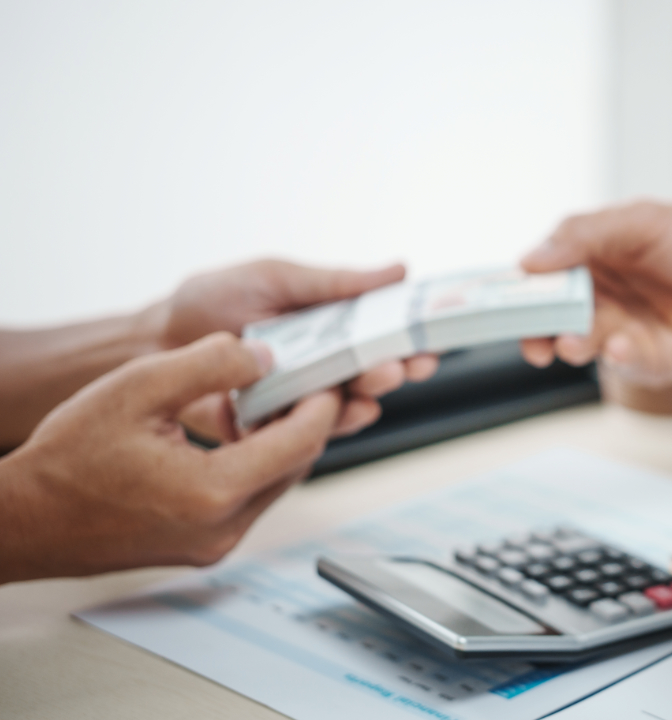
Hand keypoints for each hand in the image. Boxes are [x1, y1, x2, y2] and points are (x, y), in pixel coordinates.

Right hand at [0, 333, 340, 582]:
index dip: (321, 404)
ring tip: (268, 404)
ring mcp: (214, 546)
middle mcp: (222, 528)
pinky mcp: (203, 549)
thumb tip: (264, 357)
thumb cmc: (67, 459)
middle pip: (295, 467)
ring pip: (275, 486)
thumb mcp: (138, 387)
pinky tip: (238, 439)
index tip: (328, 376)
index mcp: (213, 490)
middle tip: (302, 383)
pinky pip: (250, 502)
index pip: (300, 443)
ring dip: (280, 446)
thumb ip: (210, 365)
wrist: (26, 518)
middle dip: (304, 422)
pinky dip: (255, 468)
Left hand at [153, 259, 438, 438]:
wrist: (155, 339)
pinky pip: (308, 434)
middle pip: (372, 374)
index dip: (409, 340)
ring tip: (374, 387)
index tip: (429, 341)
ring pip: (346, 406)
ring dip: (367, 398)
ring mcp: (298, 399)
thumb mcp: (278, 278)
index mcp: (329, 328)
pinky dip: (328, 426)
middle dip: (395, 371)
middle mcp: (321, 366)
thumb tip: (400, 270)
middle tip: (403, 366)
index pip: (381, 336)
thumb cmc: (213, 300)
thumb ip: (336, 283)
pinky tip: (342, 414)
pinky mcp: (273, 428)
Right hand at [520, 201, 671, 387]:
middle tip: (534, 338)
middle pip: (554, 317)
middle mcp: (603, 295)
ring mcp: (625, 329)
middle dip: (538, 330)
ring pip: (582, 343)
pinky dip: (617, 358)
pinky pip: (624, 364)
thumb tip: (529, 260)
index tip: (499, 304)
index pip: (543, 276)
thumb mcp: (643, 221)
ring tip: (574, 342)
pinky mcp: (651, 360)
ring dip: (573, 345)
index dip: (520, 291)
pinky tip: (622, 347)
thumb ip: (584, 236)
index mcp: (594, 257)